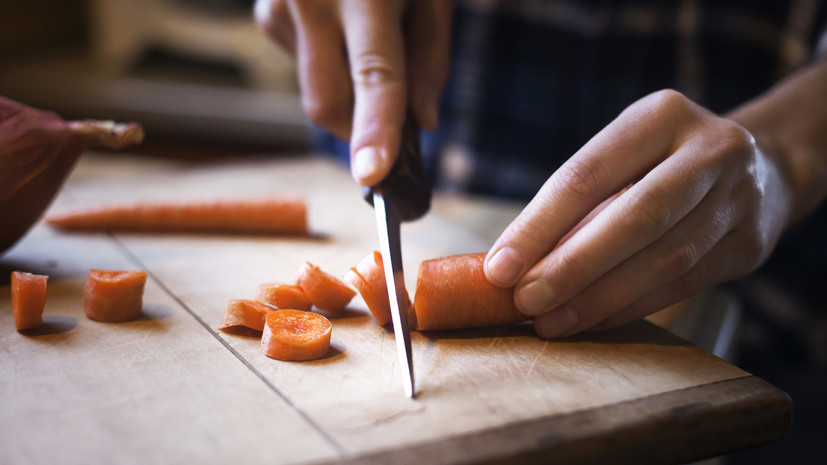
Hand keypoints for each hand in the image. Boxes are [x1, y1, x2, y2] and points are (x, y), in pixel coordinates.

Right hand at [255, 0, 451, 185]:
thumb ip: (431, 58)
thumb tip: (423, 124)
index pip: (375, 74)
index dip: (376, 129)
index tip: (373, 175)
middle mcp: (313, 0)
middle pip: (328, 104)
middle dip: (359, 133)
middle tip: (390, 134)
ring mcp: (281, 7)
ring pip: (315, 91)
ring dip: (347, 91)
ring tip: (366, 36)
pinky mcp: (266, 14)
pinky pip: (302, 66)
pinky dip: (328, 64)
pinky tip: (339, 25)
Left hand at [484, 89, 793, 338]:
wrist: (762, 167)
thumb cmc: (662, 164)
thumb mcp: (625, 155)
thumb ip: (577, 203)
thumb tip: (512, 263)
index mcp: (663, 115)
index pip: (588, 175)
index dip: (539, 226)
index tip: (499, 268)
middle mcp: (711, 150)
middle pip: (635, 217)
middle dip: (572, 266)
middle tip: (525, 299)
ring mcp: (738, 198)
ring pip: (663, 258)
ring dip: (599, 297)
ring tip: (550, 320)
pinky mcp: (749, 245)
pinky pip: (682, 285)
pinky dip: (629, 307)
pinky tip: (591, 321)